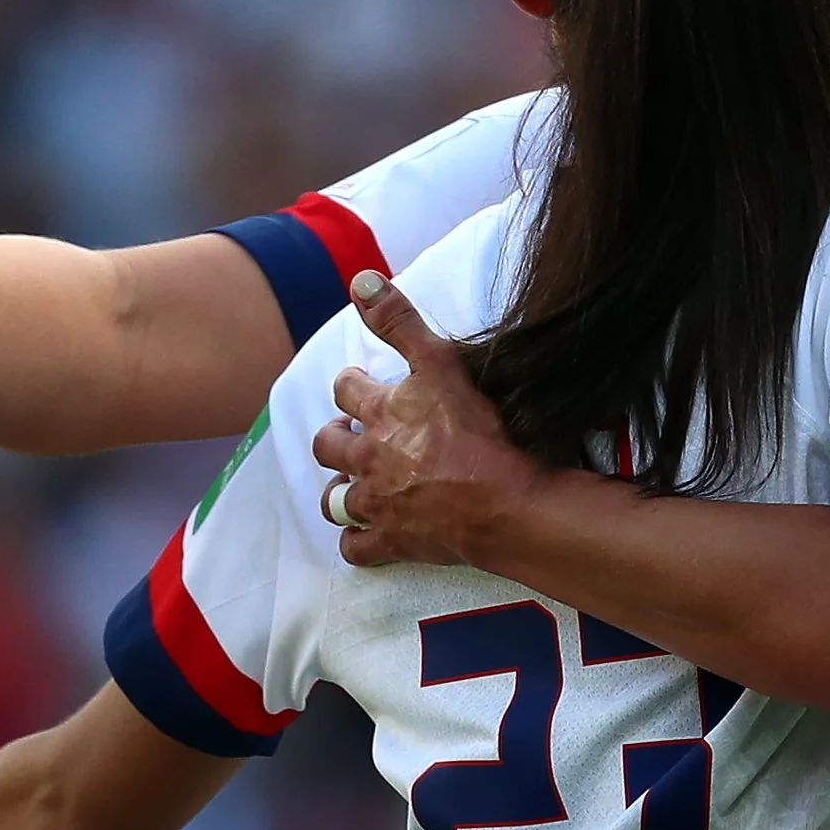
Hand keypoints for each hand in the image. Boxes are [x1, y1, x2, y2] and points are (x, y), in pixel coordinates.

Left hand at [307, 271, 536, 567]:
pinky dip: (357, 543)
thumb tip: (359, 280)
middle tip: (345, 438)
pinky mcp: (392, 541)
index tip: (358, 383)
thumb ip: (401, 321)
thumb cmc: (476, 432)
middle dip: (333, 439)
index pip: (347, 390)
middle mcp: (368, 458)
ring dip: (338, 492)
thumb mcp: (440, 362)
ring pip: (335, 500)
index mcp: (380, 414)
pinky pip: (358, 548)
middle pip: (329, 447)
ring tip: (347, 488)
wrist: (500, 500)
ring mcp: (376, 503)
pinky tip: (363, 539)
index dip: (351, 384)